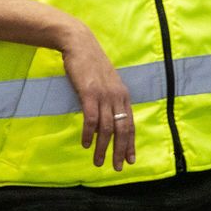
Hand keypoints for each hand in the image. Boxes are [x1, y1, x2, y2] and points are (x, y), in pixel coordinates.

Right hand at [61, 25, 135, 169]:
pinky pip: (91, 118)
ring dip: (103, 147)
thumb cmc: (91, 64)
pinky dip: (89, 133)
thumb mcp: (106, 82)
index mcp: (123, 95)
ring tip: (98, 161)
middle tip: (117, 167)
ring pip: (107, 127)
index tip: (131, 159)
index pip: (130, 124)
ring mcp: (104, 94)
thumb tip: (109, 119)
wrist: (79, 43)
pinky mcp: (89, 92)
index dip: (131, 143)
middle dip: (120, 151)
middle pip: (123, 129)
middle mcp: (117, 96)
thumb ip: (110, 99)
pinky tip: (86, 143)